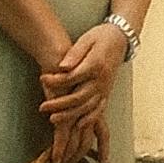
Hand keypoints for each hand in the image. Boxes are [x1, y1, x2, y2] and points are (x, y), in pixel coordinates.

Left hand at [35, 23, 117, 140]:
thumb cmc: (101, 37)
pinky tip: (78, 125)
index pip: (72, 77)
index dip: (56, 80)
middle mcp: (102, 79)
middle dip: (59, 104)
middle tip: (42, 107)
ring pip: (87, 106)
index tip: (42, 78)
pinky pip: (99, 109)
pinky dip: (90, 119)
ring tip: (52, 119)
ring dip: (70, 115)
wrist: (120, 38)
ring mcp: (105, 88)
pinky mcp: (107, 93)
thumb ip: (75, 53)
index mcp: (96, 64)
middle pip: (79, 97)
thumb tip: (62, 66)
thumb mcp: (86, 39)